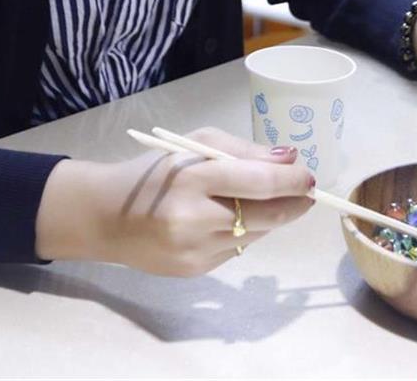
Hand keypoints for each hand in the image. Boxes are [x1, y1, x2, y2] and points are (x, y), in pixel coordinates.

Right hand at [35, 126, 314, 275]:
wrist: (107, 216)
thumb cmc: (156, 171)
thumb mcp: (195, 145)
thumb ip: (243, 151)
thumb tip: (289, 160)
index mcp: (192, 179)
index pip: (257, 182)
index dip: (292, 181)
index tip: (309, 176)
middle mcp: (194, 220)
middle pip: (265, 216)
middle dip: (295, 203)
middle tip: (309, 191)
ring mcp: (195, 251)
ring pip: (255, 235)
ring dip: (271, 217)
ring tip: (272, 199)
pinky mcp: (195, 272)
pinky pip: (236, 249)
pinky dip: (245, 231)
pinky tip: (233, 217)